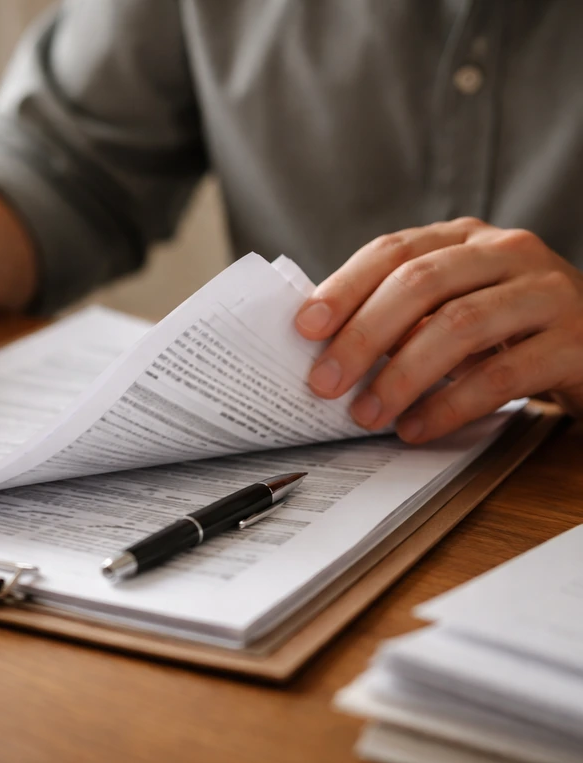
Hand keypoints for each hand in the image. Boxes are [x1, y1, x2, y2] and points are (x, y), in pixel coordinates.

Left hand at [294, 217, 582, 442]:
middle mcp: (508, 251)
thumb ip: (403, 317)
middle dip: (363, 336)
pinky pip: (503, 374)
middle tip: (324, 382)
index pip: (393, 250)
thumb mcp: (456, 309)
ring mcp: (547, 291)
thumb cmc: (511, 331)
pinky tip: (418, 428)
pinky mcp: (577, 340)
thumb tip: (323, 348)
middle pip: (420, 283)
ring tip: (367, 414)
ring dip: (402, 375)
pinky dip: (451, 405)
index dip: (345, 287)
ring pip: (460, 325)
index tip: (304, 327)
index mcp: (466, 239)